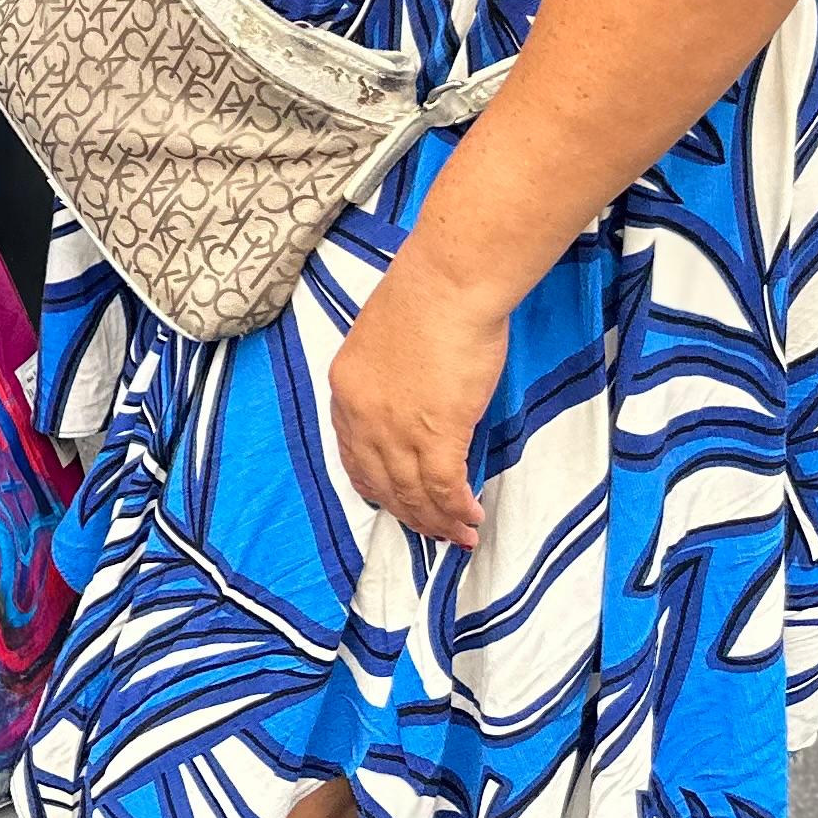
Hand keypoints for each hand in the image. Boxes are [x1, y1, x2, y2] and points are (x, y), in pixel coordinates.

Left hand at [325, 260, 512, 549]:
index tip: (395, 502)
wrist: (448, 283)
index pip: (354, 456)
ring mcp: (397, 428)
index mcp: (345, 390)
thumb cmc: (425, 297)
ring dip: (439, 521)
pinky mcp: (437, 432)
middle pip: (383, 483)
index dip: (377, 486)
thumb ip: (386, 378)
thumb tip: (409, 400)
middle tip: (434, 530)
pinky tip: (472, 517)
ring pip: (414, 493)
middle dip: (411, 514)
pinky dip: (458, 509)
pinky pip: (446, 487)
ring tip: (460, 535)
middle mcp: (363, 416)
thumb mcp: (383, 340)